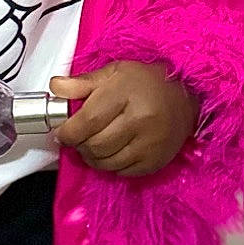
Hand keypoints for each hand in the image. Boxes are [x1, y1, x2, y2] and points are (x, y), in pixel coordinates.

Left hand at [51, 62, 199, 176]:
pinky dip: (112, 165)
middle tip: (78, 136)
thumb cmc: (148, 81)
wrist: (187, 95)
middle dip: (79, 144)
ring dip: (93, 157)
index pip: (87, 123)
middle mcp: (140, 121)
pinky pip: (122, 172)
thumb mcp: (115, 72)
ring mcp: (150, 144)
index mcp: (126, 95)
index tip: (63, 131)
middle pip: (94, 146)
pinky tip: (114, 150)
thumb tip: (56, 87)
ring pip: (106, 163)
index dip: (68, 132)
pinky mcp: (156, 161)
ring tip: (94, 144)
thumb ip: (83, 82)